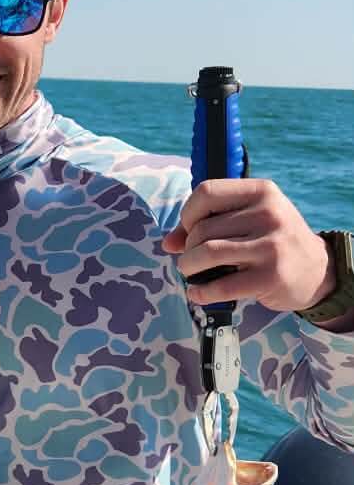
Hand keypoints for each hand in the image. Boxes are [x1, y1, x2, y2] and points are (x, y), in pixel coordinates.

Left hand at [162, 179, 334, 312]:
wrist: (317, 271)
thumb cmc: (273, 241)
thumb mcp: (250, 221)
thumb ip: (209, 224)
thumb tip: (168, 243)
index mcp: (261, 191)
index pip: (206, 192)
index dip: (188, 214)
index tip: (191, 231)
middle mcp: (268, 213)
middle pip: (202, 228)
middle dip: (188, 247)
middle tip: (193, 260)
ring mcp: (271, 245)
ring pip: (206, 253)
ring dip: (188, 267)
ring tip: (191, 273)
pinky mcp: (270, 276)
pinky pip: (221, 286)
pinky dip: (201, 292)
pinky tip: (198, 293)